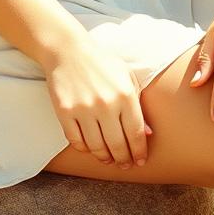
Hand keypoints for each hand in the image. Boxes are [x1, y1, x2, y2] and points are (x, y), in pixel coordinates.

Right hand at [42, 38, 153, 168]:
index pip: (136, 134)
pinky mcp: (64, 112)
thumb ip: (138, 104)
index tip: (140, 161)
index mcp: (125, 94)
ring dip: (105, 158)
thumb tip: (148, 134)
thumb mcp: (126, 77)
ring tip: (109, 159)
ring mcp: (83, 109)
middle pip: (117, 145)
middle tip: (125, 164)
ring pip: (97, 147)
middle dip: (123, 160)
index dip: (139, 152)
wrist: (68, 50)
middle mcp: (105, 104)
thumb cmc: (101, 63)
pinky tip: (91, 147)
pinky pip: (77, 141)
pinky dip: (85, 149)